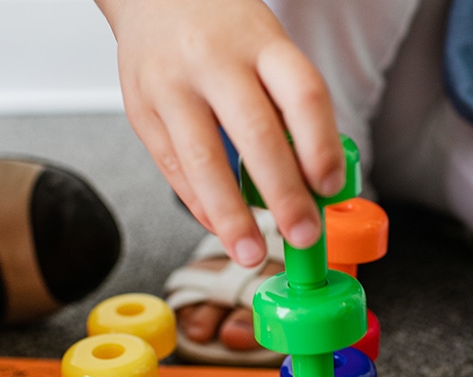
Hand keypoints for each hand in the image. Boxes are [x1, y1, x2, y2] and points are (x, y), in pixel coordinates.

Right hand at [97, 0, 345, 266]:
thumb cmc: (221, 28)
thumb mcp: (266, 46)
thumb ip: (286, 105)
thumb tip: (314, 180)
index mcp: (260, 41)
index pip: (302, 94)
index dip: (321, 147)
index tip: (331, 187)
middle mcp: (213, 60)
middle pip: (256, 134)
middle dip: (283, 195)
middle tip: (302, 235)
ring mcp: (171, 86)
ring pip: (203, 161)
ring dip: (231, 217)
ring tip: (251, 252)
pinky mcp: (141, 112)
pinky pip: (173, 170)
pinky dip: (200, 205)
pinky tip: (221, 226)